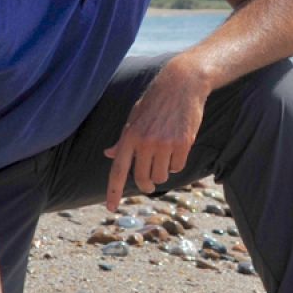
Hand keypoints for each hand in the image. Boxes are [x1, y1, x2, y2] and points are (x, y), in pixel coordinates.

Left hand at [104, 56, 210, 210]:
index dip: (113, 192)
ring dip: (163, 173)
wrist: (182, 84)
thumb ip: (123, 140)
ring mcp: (164, 143)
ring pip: (161, 176)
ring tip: (165, 157)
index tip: (110, 208)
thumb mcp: (134, 117)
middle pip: (142, 178)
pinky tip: (177, 148)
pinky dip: (177, 163)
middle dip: (146, 185)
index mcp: (129, 136)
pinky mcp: (182, 143)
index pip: (118, 170)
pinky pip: (178, 167)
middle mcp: (145, 142)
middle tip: (149, 185)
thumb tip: (109, 154)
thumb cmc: (155, 101)